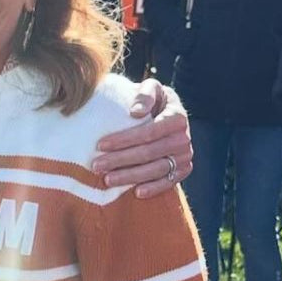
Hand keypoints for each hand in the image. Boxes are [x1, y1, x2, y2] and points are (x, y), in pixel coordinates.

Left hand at [93, 80, 192, 196]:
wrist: (167, 113)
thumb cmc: (152, 100)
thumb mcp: (151, 88)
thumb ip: (145, 94)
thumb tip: (135, 112)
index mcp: (177, 117)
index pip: (149, 131)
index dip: (124, 139)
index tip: (99, 145)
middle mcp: (184, 138)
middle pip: (149, 153)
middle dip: (120, 160)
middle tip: (96, 166)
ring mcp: (185, 156)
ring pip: (156, 169)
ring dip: (131, 176)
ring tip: (107, 180)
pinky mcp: (184, 169)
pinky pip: (169, 182)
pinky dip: (154, 188)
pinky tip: (136, 192)